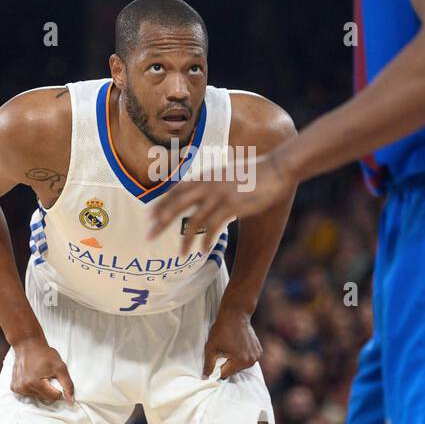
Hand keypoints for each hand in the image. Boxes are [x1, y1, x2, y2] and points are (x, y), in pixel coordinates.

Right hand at [10, 337, 74, 402]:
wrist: (28, 345)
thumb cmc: (45, 354)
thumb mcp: (60, 367)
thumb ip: (67, 385)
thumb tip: (71, 401)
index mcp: (35, 383)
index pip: (54, 397)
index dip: (58, 389)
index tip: (55, 378)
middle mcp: (24, 388)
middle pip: (45, 398)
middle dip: (49, 389)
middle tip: (47, 375)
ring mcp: (18, 388)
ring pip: (37, 397)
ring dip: (40, 389)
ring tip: (38, 375)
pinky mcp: (14, 387)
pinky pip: (27, 394)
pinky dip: (32, 388)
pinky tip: (31, 377)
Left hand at [147, 152, 294, 254]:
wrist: (275, 169)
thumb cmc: (253, 173)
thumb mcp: (227, 174)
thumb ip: (213, 183)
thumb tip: (204, 194)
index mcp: (205, 176)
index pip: (176, 190)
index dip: (161, 204)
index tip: (150, 216)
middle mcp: (208, 184)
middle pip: (176, 204)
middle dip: (161, 221)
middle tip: (149, 236)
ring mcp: (219, 195)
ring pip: (193, 221)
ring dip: (185, 240)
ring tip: (181, 254)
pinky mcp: (232, 206)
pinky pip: (213, 227)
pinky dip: (206, 241)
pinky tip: (203, 251)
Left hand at [203, 303, 261, 379]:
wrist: (236, 314)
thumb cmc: (222, 330)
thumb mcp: (210, 348)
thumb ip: (208, 365)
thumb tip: (205, 378)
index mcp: (240, 361)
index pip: (224, 374)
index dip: (217, 368)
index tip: (215, 358)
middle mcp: (252, 361)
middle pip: (233, 371)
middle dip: (226, 364)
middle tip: (223, 350)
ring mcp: (257, 356)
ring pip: (240, 365)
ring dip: (234, 360)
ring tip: (230, 347)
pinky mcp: (259, 351)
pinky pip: (247, 359)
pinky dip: (241, 355)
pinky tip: (237, 345)